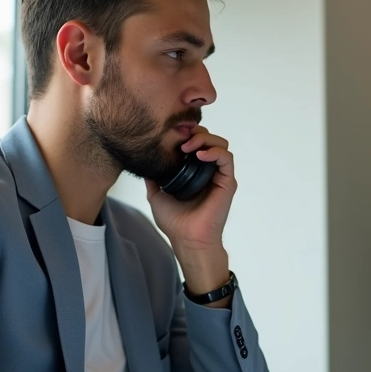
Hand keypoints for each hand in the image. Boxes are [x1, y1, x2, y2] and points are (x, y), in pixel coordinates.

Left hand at [145, 126, 233, 294]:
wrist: (187, 238)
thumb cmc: (175, 222)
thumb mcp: (157, 194)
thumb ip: (153, 177)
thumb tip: (143, 162)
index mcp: (194, 171)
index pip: (196, 143)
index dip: (187, 134)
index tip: (173, 135)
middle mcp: (208, 170)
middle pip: (209, 138)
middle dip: (196, 133)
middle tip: (181, 139)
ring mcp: (218, 175)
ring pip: (220, 144)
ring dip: (205, 139)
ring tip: (189, 147)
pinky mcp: (227, 181)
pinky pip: (226, 157)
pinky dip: (215, 151)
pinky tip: (199, 155)